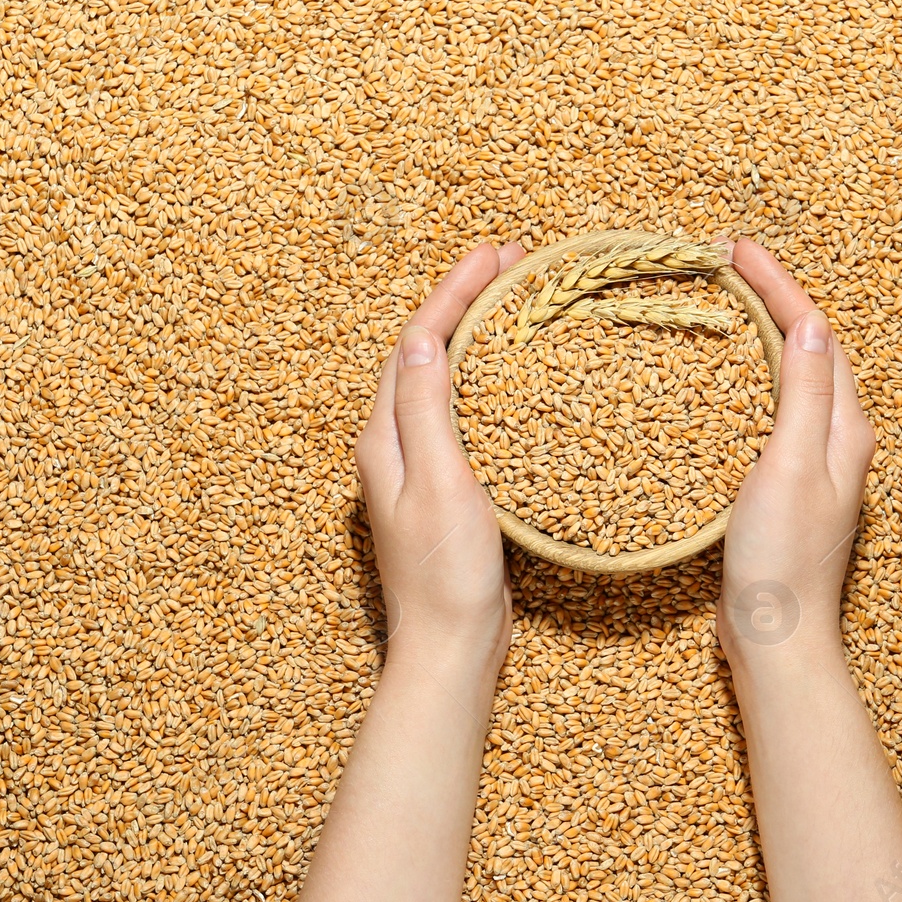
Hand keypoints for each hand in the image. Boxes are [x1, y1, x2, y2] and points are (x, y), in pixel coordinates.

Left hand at [356, 241, 525, 672]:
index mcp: (385, 438)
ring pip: (444, 378)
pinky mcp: (448, 486)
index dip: (453, 292)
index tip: (493, 254)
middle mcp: (394, 445)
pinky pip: (463, 412)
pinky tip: (516, 376)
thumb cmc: (446, 574)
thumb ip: (427, 411)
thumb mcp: (440, 483)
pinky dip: (487, 378)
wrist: (451, 646)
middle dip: (464, 301)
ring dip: (475, 334)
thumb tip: (425, 340)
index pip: (417, 343)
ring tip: (516, 302)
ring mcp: (420, 465)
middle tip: (512, 264)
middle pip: (426, 351)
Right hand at [719, 239, 876, 668]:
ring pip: (789, 377)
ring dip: (759, 334)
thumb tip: (809, 323)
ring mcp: (810, 464)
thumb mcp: (790, 465)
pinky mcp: (782, 486)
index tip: (736, 249)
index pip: (814, 333)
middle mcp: (836, 440)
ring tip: (720, 303)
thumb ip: (802, 395)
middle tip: (725, 264)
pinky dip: (745, 378)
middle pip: (808, 347)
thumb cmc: (782, 559)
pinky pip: (768, 410)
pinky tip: (716, 380)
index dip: (778, 285)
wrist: (775, 639)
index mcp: (844, 429)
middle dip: (771, 298)